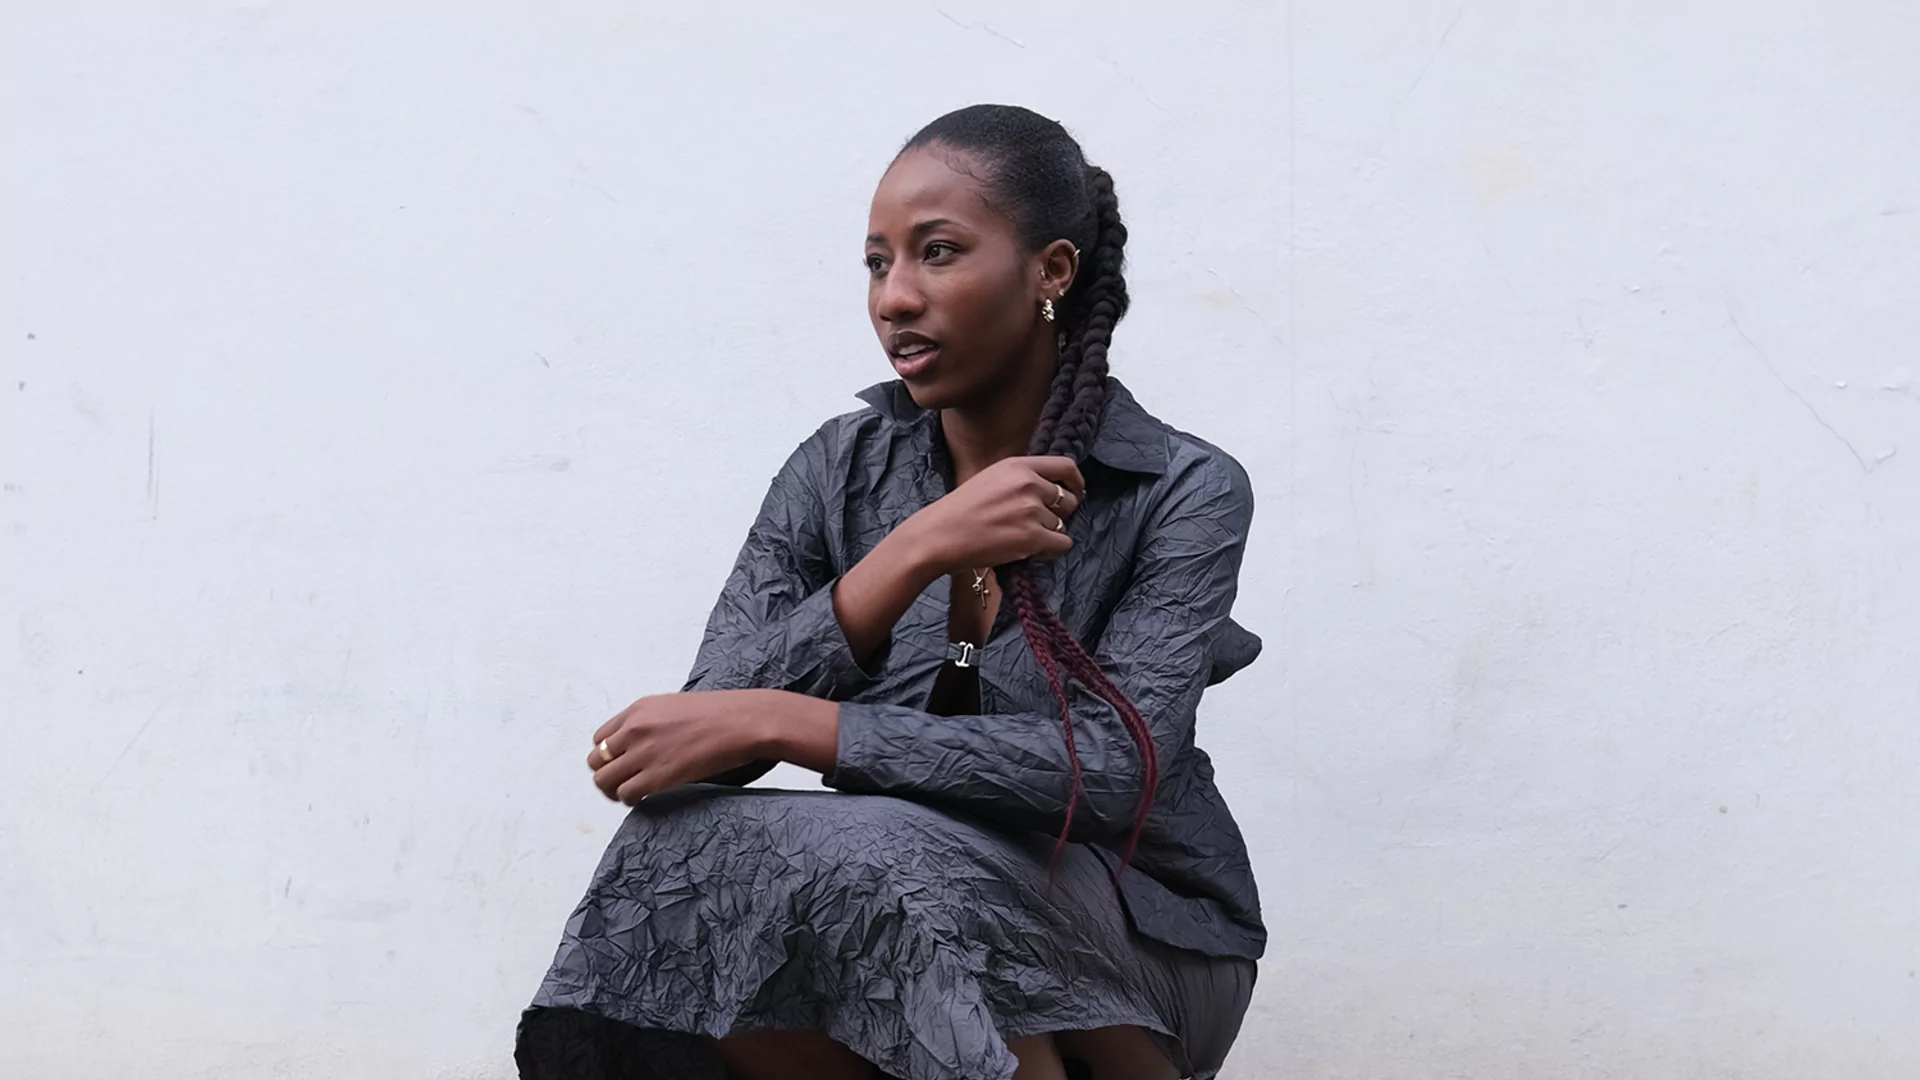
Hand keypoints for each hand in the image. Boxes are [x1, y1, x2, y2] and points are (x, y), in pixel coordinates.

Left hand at [588, 690, 767, 803]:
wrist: (743, 722)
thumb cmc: (719, 714)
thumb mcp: (674, 706)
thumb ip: (650, 722)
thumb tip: (641, 743)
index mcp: (638, 710)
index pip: (600, 738)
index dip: (609, 754)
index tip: (621, 762)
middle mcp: (635, 729)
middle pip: (596, 760)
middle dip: (607, 773)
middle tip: (623, 781)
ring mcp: (644, 752)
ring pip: (605, 781)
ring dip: (616, 790)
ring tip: (632, 792)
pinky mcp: (658, 775)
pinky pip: (626, 794)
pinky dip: (631, 800)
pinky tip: (644, 797)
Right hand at [906, 456, 1084, 572]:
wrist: (937, 536)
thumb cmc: (959, 512)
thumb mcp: (990, 479)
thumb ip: (1020, 479)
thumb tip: (1053, 491)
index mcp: (1017, 465)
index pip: (1065, 467)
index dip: (1076, 482)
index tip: (1075, 493)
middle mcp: (1028, 483)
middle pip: (1068, 500)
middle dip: (1059, 515)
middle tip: (1036, 526)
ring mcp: (1031, 510)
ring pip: (1062, 525)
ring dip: (1047, 536)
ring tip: (1020, 541)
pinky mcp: (1032, 537)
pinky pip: (1062, 544)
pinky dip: (1049, 552)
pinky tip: (1027, 553)